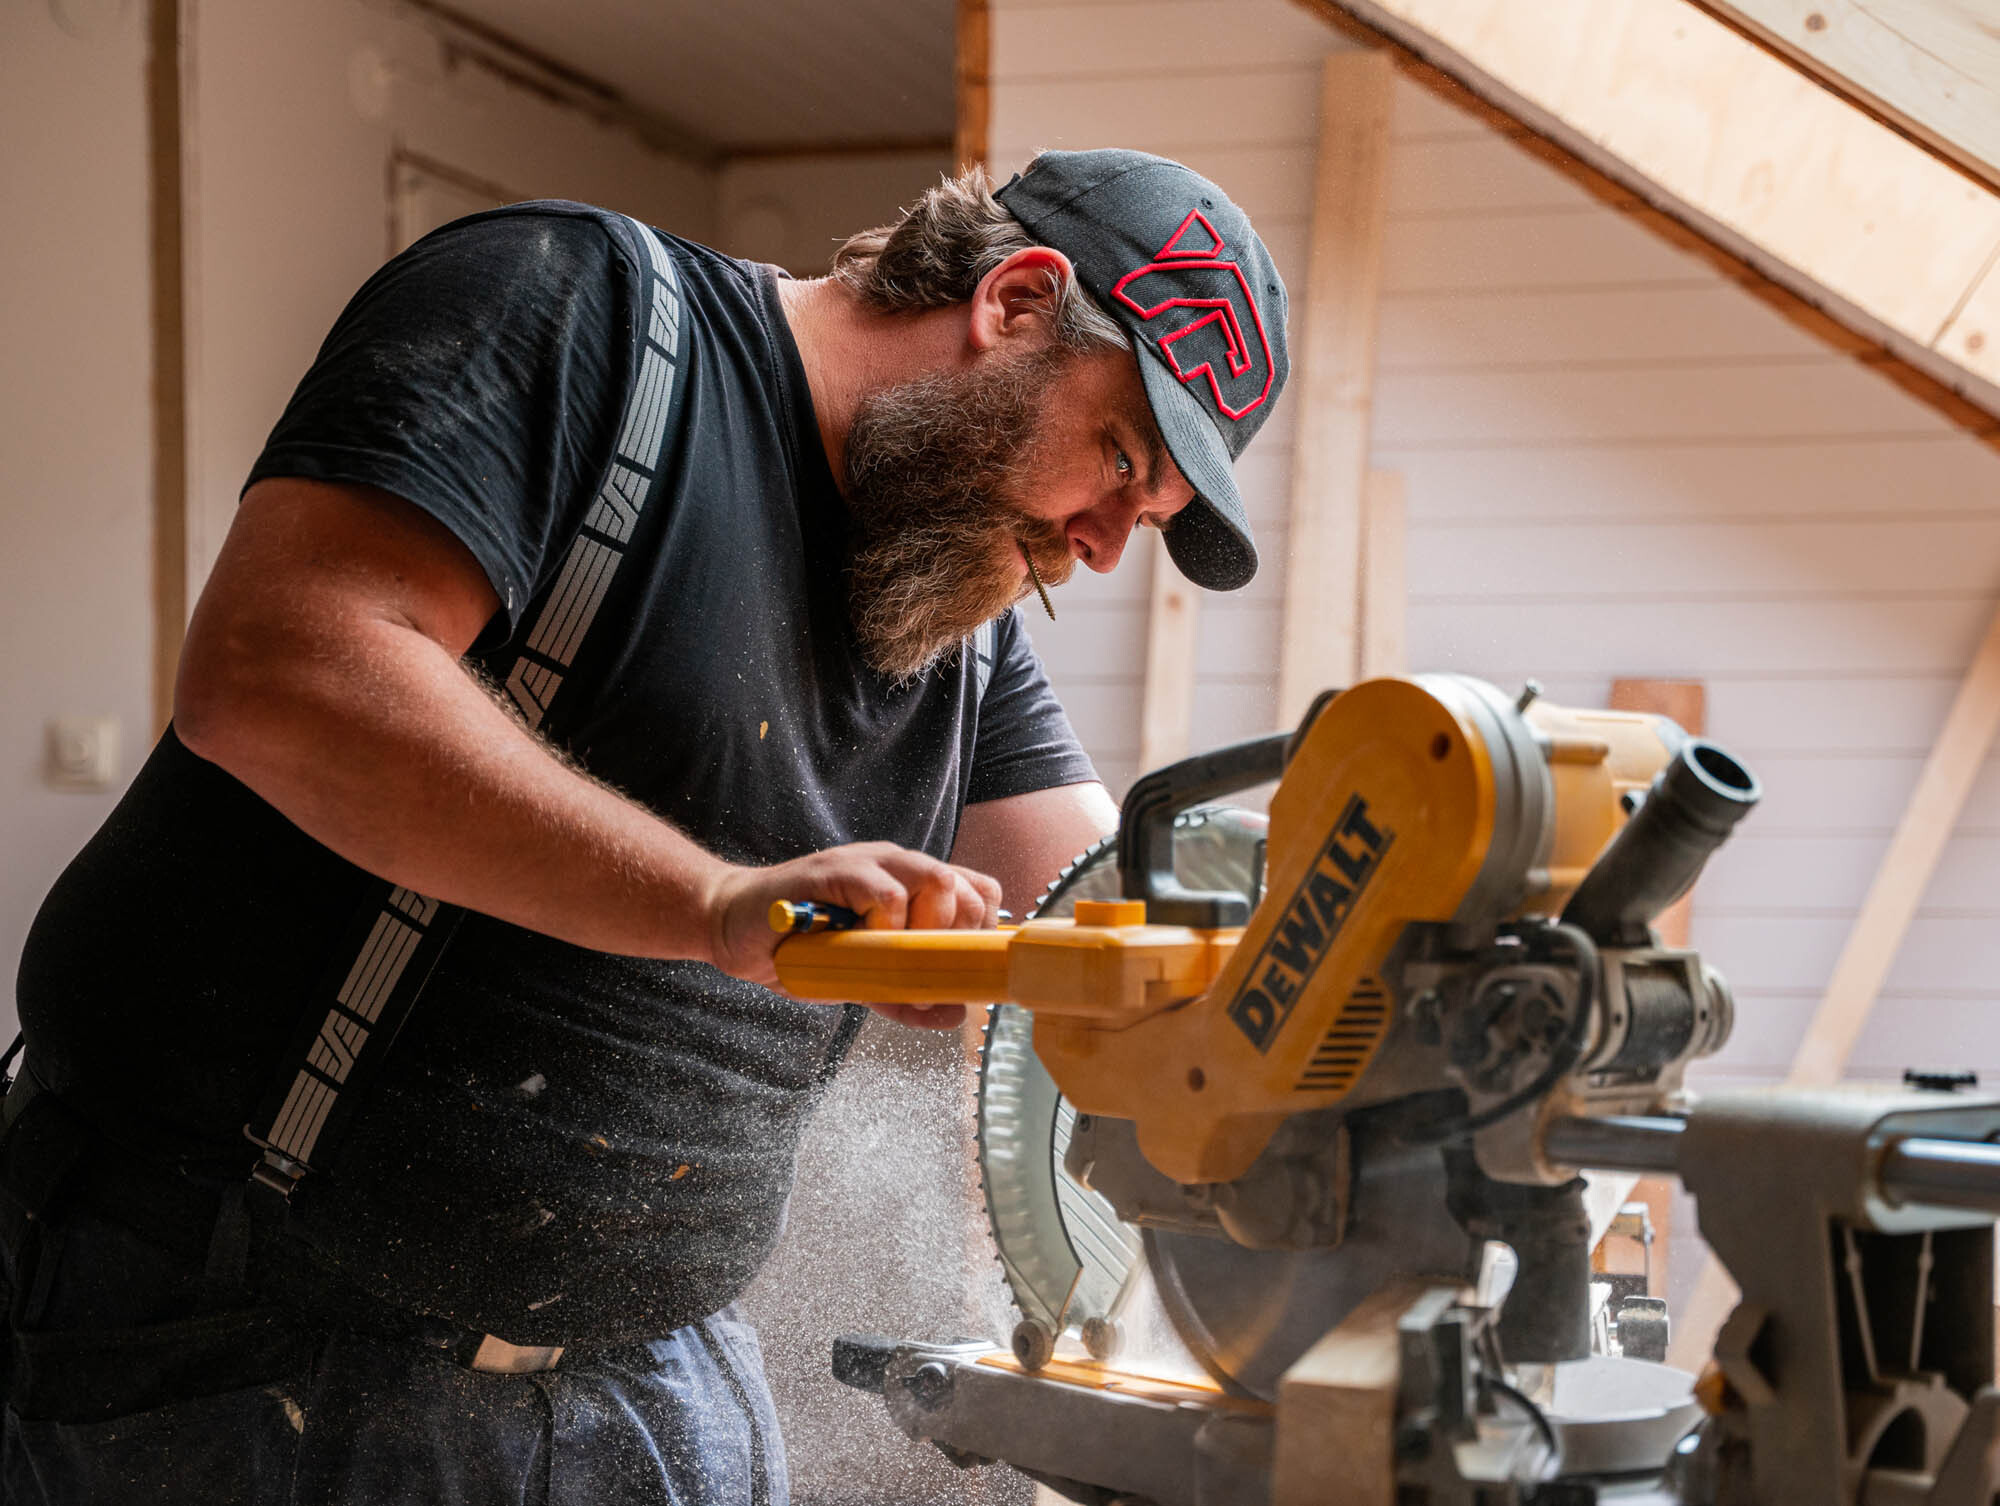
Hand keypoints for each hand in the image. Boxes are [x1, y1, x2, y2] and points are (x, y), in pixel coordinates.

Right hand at [707, 842, 1002, 1027]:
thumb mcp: (861, 978)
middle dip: (954, 937)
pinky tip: (856, 940)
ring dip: (923, 928)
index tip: (954, 966)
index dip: (978, 931)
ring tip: (886, 951)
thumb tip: (955, 1013)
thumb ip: (906, 994)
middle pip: (965, 888)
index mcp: (910, 882)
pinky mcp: (836, 870)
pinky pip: (887, 892)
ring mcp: (868, 862)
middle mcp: (897, 864)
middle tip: (918, 964)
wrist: (732, 925)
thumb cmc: (797, 947)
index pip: (978, 891)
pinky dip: (885, 925)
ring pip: (937, 880)